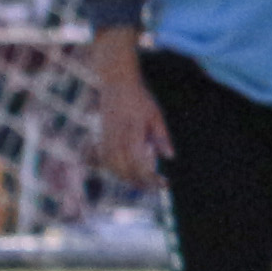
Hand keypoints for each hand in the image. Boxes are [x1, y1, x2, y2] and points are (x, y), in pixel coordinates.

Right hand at [93, 50, 171, 185]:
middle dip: (141, 183)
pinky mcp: (101, 138)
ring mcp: (106, 138)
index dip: (151, 178)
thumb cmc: (140, 99)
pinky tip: (127, 174)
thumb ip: (162, 136)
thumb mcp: (156, 115)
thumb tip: (170, 157)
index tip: (165, 183)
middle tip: (157, 186)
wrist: (116, 83)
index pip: (139, 163)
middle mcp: (117, 137)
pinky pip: (105, 161)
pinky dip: (116, 171)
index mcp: (132, 131)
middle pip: (125, 170)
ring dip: (127, 179)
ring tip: (144, 184)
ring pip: (113, 168)